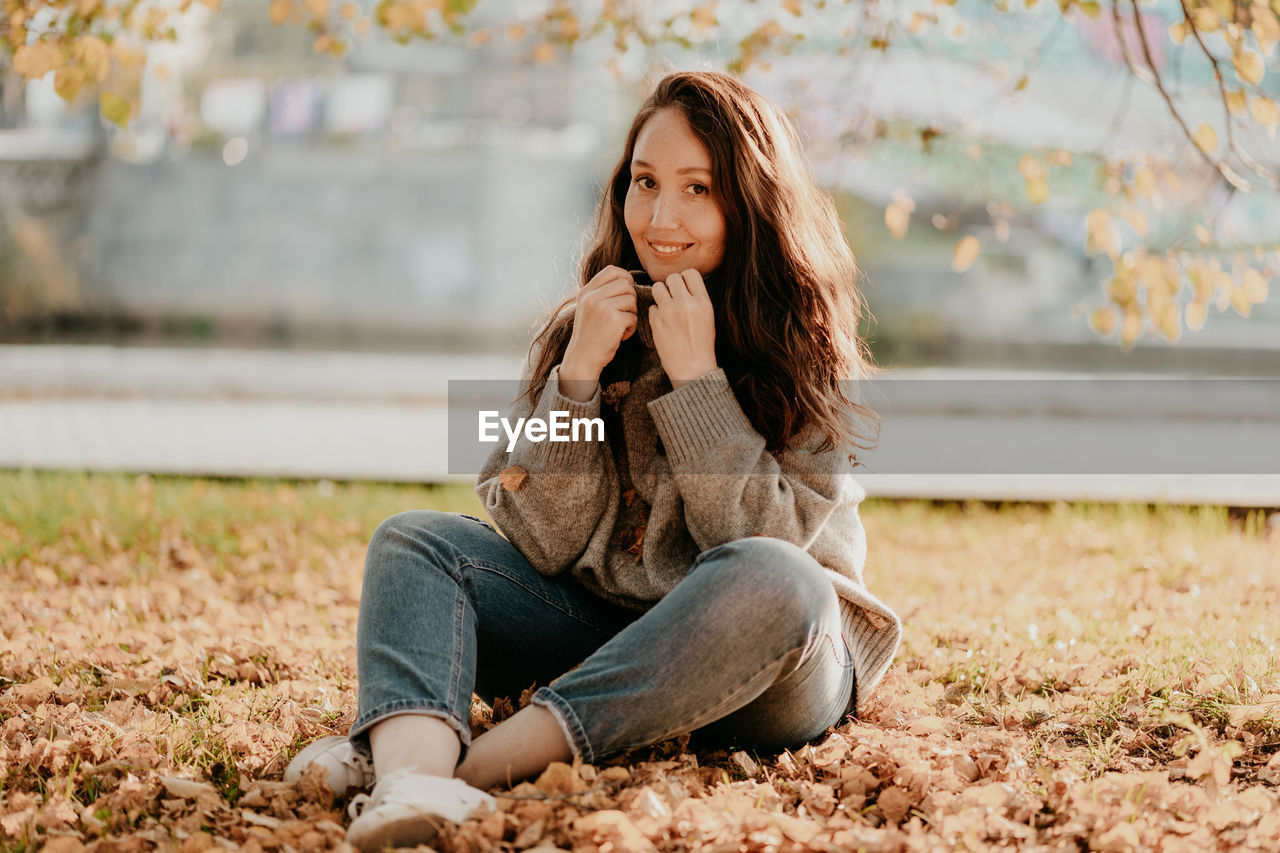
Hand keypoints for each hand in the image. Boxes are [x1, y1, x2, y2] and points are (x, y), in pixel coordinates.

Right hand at [560, 266, 637, 400]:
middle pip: (626, 285)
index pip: (612, 270)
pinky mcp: (614, 320)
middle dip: (630, 299)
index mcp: (586, 291)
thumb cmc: (589, 335)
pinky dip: (631, 328)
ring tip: (620, 326)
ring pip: (632, 300)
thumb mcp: (588, 308)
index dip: (625, 277)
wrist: (582, 358)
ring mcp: (602, 307)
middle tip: (623, 314)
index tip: (626, 290)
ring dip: (631, 315)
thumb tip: (627, 281)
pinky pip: (634, 317)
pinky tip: (620, 336)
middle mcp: (592, 297)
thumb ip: (601, 293)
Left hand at [649, 269, 717, 386]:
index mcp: (702, 301)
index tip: (684, 287)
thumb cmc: (702, 343)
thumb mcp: (708, 317)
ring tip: (666, 305)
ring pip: (658, 287)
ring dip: (660, 294)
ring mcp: (669, 312)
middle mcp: (685, 303)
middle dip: (672, 285)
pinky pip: (651, 306)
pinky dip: (656, 312)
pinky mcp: (656, 322)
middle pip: (672, 277)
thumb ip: (697, 298)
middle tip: (674, 297)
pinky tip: (663, 321)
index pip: (690, 273)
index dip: (686, 278)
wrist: (692, 368)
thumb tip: (684, 282)